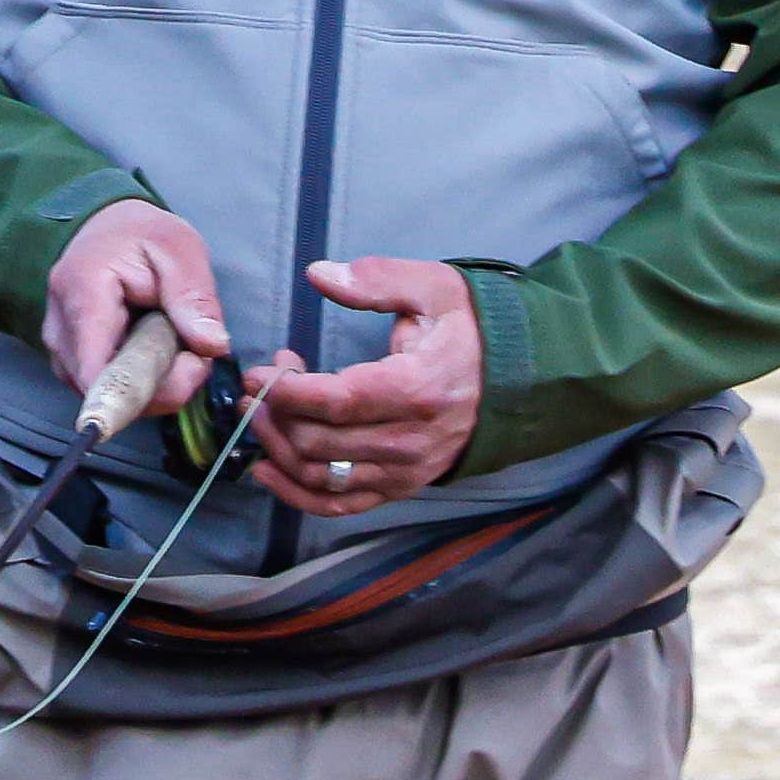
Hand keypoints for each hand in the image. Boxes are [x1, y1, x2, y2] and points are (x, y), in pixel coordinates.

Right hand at [49, 200, 231, 435]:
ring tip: (174, 343)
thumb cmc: (141, 235)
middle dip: (161, 385)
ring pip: (107, 395)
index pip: (97, 372)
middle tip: (195, 351)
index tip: (190, 367)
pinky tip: (153, 351)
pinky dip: (138, 380)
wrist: (106, 228)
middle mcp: (59, 328)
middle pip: (106, 390)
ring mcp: (59, 349)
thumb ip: (194, 299)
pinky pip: (105, 389)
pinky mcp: (68, 361)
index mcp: (83, 293)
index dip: (145, 390)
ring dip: (152, 384)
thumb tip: (212, 347)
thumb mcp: (180, 252)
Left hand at [250, 259, 486, 514]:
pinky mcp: (402, 487)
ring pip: (322, 476)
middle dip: (275, 415)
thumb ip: (376, 280)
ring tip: (262, 414)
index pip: (335, 401)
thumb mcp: (433, 289)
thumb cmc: (471, 329)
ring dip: (279, 448)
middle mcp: (411, 440)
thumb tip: (319, 274)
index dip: (286, 391)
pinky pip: (341, 505)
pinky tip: (267, 468)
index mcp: (418, 389)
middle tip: (259, 386)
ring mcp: (407, 471)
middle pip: (319, 442)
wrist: (522, 378)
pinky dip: (297, 494)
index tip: (258, 372)